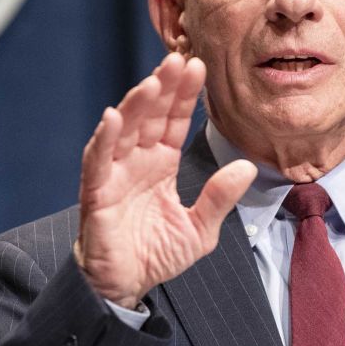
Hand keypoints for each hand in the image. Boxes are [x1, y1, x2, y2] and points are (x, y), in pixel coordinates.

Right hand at [76, 53, 255, 306]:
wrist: (124, 286)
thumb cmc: (157, 254)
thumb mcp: (200, 228)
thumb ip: (219, 198)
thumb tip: (247, 167)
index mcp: (162, 163)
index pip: (174, 121)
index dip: (185, 95)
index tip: (199, 66)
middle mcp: (137, 161)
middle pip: (151, 115)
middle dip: (164, 87)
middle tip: (179, 59)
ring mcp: (115, 173)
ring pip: (125, 129)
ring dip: (137, 104)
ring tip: (153, 82)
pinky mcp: (96, 192)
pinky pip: (98, 160)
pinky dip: (104, 138)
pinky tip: (113, 117)